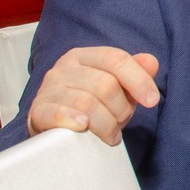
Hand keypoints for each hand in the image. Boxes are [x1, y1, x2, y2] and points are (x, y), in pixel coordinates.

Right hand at [27, 46, 159, 145]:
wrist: (54, 126)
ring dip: (106, 123)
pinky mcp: (38, 111)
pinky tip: (84, 127)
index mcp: (85, 56)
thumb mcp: (118, 87)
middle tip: (121, 122)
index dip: (139, 79)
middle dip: (121, 109)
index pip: (116, 58)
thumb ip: (135, 73)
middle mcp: (64, 67)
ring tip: (109, 134)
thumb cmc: (91, 104)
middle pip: (105, 84)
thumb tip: (151, 62)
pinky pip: (57, 113)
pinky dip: (74, 120)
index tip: (152, 100)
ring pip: (87, 103)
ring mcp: (49, 88)